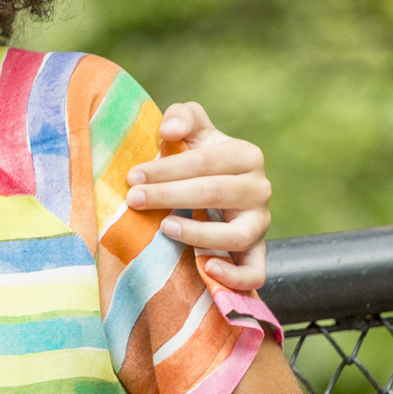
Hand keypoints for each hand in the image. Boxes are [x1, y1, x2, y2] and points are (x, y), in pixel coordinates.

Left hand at [127, 101, 270, 292]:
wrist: (216, 189)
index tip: (132, 177)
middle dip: (169, 195)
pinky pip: (255, 271)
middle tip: (134, 199)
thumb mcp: (192, 130)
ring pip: (236, 235)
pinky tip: (207, 268)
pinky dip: (235, 276)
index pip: (203, 162)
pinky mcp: (257, 251)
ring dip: (198, 234)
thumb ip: (182, 117)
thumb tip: (170, 130)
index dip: (166, 170)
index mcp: (245, 156)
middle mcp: (259, 189)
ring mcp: (260, 223)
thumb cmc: (197, 156)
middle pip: (213, 193)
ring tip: (165, 228)